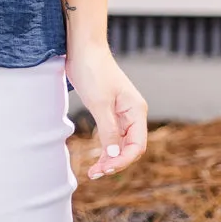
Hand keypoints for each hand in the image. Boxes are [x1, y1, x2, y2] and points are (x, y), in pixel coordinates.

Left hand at [66, 42, 147, 179]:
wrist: (83, 47)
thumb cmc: (93, 70)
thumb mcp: (99, 103)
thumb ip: (108, 131)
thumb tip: (113, 157)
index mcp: (136, 110)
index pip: (137, 145)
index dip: (123, 161)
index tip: (106, 169)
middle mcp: (133, 113)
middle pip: (129, 147)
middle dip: (115, 162)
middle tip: (95, 174)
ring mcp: (122, 112)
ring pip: (120, 143)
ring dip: (109, 158)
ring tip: (93, 172)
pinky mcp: (109, 110)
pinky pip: (111, 135)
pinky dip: (105, 147)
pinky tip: (96, 157)